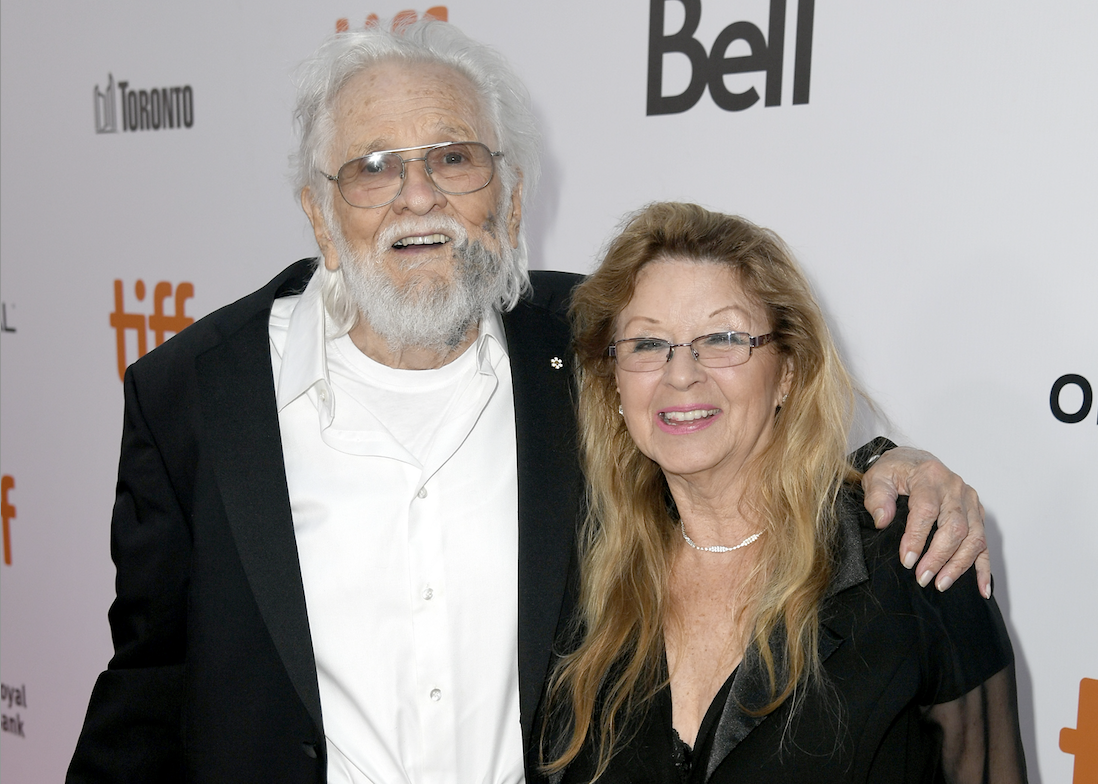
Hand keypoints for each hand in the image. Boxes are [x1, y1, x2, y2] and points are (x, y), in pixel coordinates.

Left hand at [862, 447, 990, 597]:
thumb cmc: (896, 470)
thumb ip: (877, 498)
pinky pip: (984, 543)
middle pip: (955, 528)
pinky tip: (981, 588)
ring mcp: (970, 501)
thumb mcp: (877, 477)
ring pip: (973, 538)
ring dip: (958, 565)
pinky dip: (984, 567)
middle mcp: (955, 488)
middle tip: (922, 577)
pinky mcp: (977, 514)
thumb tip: (882, 521)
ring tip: (940, 584)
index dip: (917, 538)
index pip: (927, 511)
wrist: (914, 460)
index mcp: (929, 476)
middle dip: (939, 557)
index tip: (907, 560)